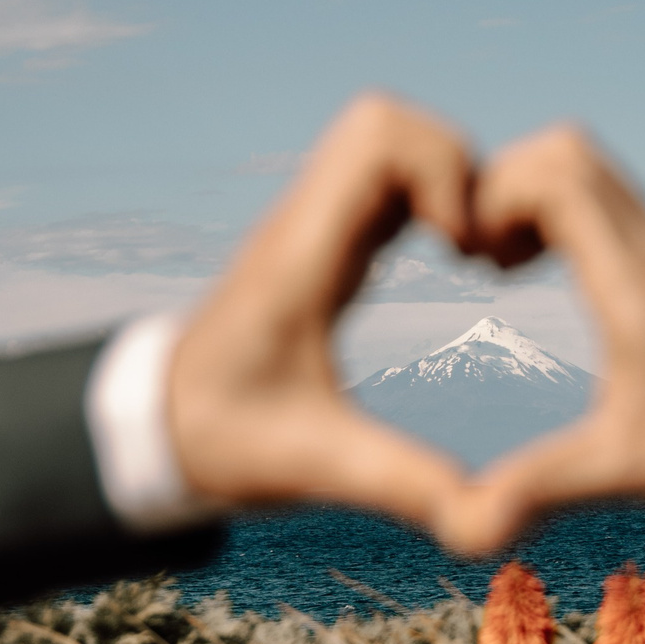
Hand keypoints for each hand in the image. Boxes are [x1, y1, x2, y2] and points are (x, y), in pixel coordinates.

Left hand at [169, 92, 478, 528]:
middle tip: (480, 249)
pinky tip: (456, 259)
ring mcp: (314, 227)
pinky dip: (433, 199)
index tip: (464, 249)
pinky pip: (387, 181)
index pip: (374, 138)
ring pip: (389, 143)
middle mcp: (307, 224)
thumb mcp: (318, 467)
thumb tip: (488, 521)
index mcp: (302, 257)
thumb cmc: (223, 442)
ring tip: (475, 255)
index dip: (443, 170)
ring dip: (448, 180)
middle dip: (457, 167)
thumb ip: (404, 485)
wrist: (155, 427)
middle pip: (388, 122)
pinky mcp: (326, 242)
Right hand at [441, 124, 644, 555]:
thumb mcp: (627, 469)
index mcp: (635, 282)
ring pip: (590, 168)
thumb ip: (542, 487)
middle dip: (503, 185)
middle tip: (478, 254)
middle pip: (568, 150)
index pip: (557, 176)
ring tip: (503, 265)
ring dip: (531, 196)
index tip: (471, 258)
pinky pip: (608, 201)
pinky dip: (561, 214)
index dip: (495, 196)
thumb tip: (467, 525)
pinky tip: (543, 274)